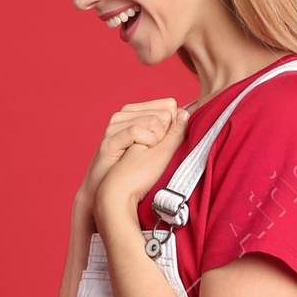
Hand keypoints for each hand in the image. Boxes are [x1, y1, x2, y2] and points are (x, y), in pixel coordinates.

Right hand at [83, 99, 190, 216]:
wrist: (110, 192)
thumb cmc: (135, 171)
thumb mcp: (159, 147)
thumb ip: (172, 130)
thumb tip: (187, 113)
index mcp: (137, 113)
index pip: (169, 104)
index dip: (173, 124)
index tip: (164, 142)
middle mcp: (124, 114)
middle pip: (164, 111)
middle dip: (165, 133)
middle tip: (152, 150)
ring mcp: (115, 125)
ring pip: (153, 120)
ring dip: (155, 140)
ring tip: (145, 154)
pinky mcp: (110, 138)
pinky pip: (136, 130)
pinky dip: (145, 143)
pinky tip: (139, 153)